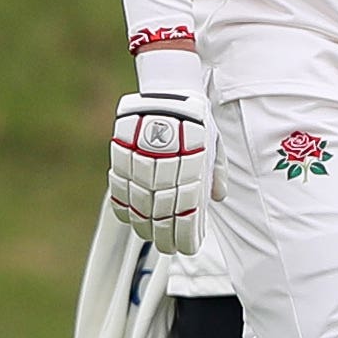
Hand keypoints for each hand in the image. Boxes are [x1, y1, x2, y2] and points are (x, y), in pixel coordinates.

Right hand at [109, 90, 215, 254]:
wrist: (167, 89)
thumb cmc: (196, 120)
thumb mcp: (213, 144)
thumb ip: (216, 172)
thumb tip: (218, 199)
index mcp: (193, 165)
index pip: (188, 210)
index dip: (186, 234)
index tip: (188, 248)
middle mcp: (166, 166)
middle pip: (162, 212)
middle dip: (166, 236)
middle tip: (171, 249)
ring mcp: (141, 160)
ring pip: (139, 204)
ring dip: (145, 226)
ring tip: (152, 237)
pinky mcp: (121, 154)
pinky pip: (119, 188)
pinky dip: (123, 206)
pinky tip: (130, 218)